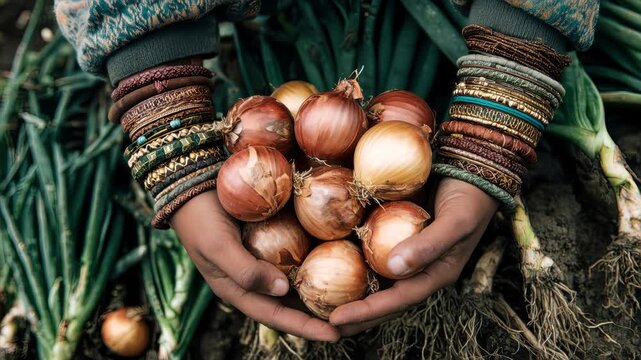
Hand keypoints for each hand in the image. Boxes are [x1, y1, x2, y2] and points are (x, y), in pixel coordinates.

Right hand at [170, 190, 339, 341]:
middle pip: (293, 304)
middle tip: (354, 321)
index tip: (335, 334)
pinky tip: (340, 258)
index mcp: (240, 290)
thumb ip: (246, 271)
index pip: (278, 315)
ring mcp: (266, 259)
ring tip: (353, 296)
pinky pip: (298, 254)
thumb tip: (283, 290)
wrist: (192, 186)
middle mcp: (256, 279)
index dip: (306, 327)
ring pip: (298, 282)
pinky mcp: (273, 239)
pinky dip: (318, 260)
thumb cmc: (200, 220)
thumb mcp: (218, 247)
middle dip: (321, 315)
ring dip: (324, 290)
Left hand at [329, 177, 498, 335]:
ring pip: (378, 278)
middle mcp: (419, 268)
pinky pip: (374, 252)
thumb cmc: (471, 198)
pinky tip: (332, 261)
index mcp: (436, 273)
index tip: (336, 320)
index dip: (367, 312)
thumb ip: (428, 245)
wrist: (475, 170)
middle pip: (385, 298)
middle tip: (324, 325)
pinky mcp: (398, 233)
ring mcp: (408, 251)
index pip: (397, 300)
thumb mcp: (455, 222)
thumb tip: (394, 268)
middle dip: (356, 314)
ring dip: (353, 292)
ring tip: (323, 303)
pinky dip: (354, 260)